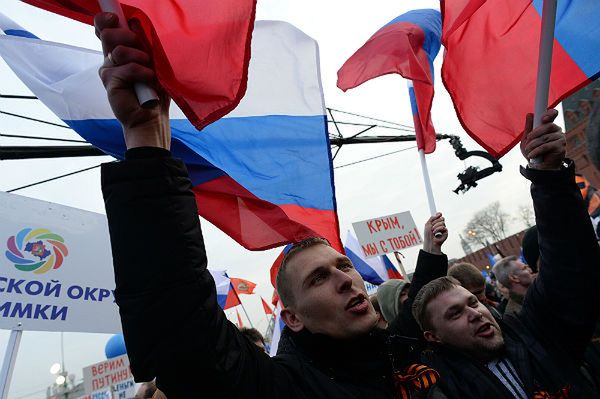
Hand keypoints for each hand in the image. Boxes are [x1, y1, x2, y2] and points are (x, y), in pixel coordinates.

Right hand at [95, 12, 170, 149]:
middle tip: (144, 53)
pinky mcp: (109, 81)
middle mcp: (111, 58)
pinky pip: (129, 67)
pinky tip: (149, 82)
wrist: (152, 117)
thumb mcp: (152, 63)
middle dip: (128, 37)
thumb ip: (142, 45)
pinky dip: (143, 73)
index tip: (115, 18)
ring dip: (140, 58)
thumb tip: (135, 24)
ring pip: (120, 50)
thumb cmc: (155, 91)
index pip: (105, 28)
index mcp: (120, 51)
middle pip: (108, 33)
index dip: (106, 19)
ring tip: (150, 72)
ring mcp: (108, 69)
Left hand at [423, 213, 447, 254]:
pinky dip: (438, 229)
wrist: (430, 241)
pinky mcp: (445, 232)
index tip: (439, 214)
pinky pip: (443, 227)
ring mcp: (443, 229)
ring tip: (433, 231)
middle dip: (436, 221)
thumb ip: (432, 218)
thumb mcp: (428, 224)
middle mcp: (440, 225)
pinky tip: (435, 233)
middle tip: (432, 226)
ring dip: (436, 226)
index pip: (439, 216)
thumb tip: (439, 214)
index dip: (439, 214)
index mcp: (435, 223)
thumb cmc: (428, 235)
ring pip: (442, 222)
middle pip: (441, 218)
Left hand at [520, 109, 564, 169]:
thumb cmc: (533, 152)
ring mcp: (560, 138)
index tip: (543, 118)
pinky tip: (531, 155)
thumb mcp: (527, 139)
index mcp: (549, 126)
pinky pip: (547, 146)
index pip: (553, 115)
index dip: (549, 114)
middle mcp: (556, 130)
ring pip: (545, 137)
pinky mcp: (561, 147)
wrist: (538, 167)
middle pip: (548, 126)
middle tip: (528, 140)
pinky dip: (537, 151)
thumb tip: (530, 114)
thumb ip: (529, 128)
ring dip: (534, 144)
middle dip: (535, 133)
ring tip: (528, 150)